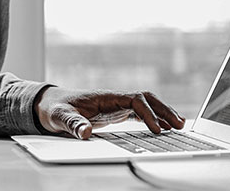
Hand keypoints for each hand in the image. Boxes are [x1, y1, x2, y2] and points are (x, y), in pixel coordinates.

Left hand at [35, 87, 184, 139]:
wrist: (49, 104)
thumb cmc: (56, 108)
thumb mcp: (61, 116)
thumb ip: (72, 123)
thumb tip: (84, 132)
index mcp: (105, 96)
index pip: (134, 100)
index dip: (148, 113)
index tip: (158, 129)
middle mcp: (114, 98)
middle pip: (145, 98)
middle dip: (163, 109)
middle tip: (180, 124)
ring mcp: (116, 105)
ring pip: (145, 104)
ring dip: (162, 113)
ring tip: (179, 125)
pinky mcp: (115, 112)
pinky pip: (139, 113)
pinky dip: (153, 119)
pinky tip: (162, 128)